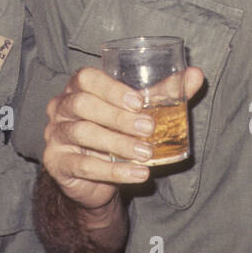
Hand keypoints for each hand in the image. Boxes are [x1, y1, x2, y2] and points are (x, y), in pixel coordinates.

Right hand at [42, 66, 205, 210]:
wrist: (92, 178)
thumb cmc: (114, 133)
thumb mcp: (136, 112)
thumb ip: (162, 93)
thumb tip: (196, 74)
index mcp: (77, 87)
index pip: (86, 78)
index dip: (111, 88)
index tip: (139, 101)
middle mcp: (61, 107)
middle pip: (83, 104)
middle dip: (118, 117)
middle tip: (149, 129)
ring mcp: (55, 135)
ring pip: (83, 133)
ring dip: (118, 143)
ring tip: (146, 153)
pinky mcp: (57, 162)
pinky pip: (83, 165)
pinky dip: (114, 170)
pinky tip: (137, 173)